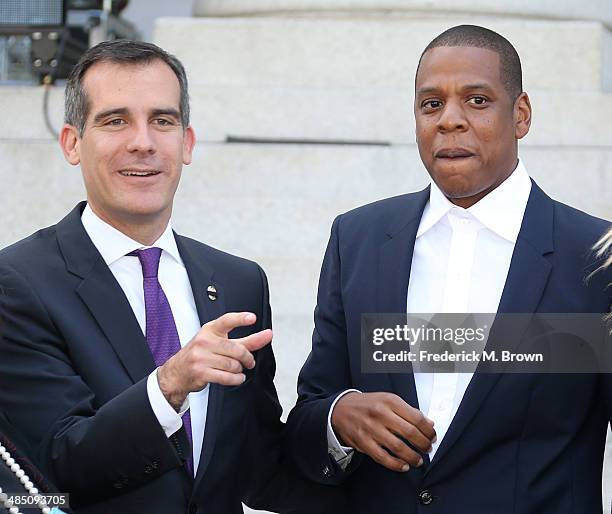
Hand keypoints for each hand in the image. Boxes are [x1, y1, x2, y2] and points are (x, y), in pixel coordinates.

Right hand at [157, 312, 271, 409]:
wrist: (178, 371)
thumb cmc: (202, 354)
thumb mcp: (221, 342)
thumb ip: (247, 339)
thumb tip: (267, 335)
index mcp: (210, 329)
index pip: (226, 320)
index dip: (240, 319)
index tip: (252, 318)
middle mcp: (204, 341)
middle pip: (237, 349)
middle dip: (247, 358)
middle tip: (249, 361)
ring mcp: (201, 357)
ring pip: (233, 364)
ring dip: (240, 370)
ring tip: (237, 369)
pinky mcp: (201, 372)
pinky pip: (227, 377)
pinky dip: (236, 379)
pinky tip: (237, 377)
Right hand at [331, 392, 435, 471]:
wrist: (340, 409)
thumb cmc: (367, 405)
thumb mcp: (388, 400)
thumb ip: (408, 411)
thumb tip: (429, 424)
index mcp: (389, 401)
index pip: (417, 417)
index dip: (428, 430)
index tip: (432, 436)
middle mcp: (380, 413)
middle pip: (410, 432)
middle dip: (423, 444)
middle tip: (428, 448)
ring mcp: (371, 428)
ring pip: (398, 447)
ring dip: (413, 456)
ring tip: (418, 460)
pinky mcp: (363, 442)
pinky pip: (383, 457)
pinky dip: (396, 464)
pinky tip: (404, 466)